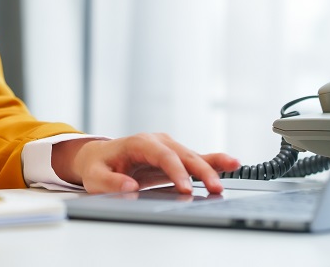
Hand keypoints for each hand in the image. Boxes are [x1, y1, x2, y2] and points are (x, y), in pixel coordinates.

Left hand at [54, 134, 240, 194]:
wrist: (99, 157)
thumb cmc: (98, 166)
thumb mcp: (95, 177)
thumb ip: (110, 182)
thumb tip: (130, 187)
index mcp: (138, 143)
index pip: (162, 155)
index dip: (175, 171)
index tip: (185, 188)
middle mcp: (157, 141)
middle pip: (182, 154)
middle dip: (200, 170)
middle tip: (214, 188)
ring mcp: (168, 147)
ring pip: (192, 155)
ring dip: (212, 165)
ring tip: (233, 167)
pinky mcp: (175, 156)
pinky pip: (196, 158)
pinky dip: (213, 161)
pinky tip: (231, 163)